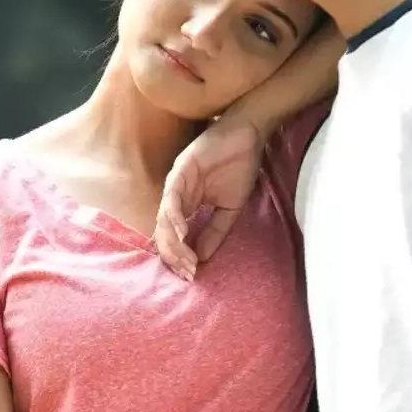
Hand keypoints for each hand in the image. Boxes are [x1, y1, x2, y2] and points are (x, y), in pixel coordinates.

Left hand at [154, 120, 265, 274]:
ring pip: (164, 217)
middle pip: (164, 231)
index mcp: (185, 205)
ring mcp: (176, 182)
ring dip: (173, 241)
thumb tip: (202, 258)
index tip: (191, 275)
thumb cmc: (238, 167)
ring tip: (185, 259)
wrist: (247, 136)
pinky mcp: (181, 169)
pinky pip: (172, 197)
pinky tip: (182, 232)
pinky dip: (175, 216)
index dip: (179, 257)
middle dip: (174, 255)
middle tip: (187, 272)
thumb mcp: (229, 208)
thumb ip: (215, 230)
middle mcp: (175, 196)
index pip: (173, 236)